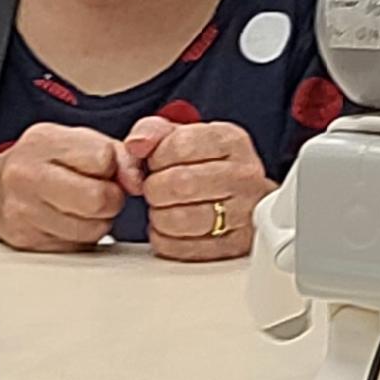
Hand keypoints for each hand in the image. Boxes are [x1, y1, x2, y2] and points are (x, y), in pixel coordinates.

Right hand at [0, 123, 126, 253]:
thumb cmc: (46, 163)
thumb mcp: (80, 142)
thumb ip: (119, 155)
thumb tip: (137, 182)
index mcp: (43, 142)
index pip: (103, 159)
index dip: (115, 168)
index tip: (106, 170)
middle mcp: (26, 175)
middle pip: (98, 199)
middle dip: (111, 200)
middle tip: (102, 195)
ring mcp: (22, 211)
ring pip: (91, 229)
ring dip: (98, 222)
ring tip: (84, 207)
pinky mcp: (26, 242)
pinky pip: (76, 247)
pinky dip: (81, 238)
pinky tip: (68, 221)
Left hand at [129, 116, 266, 263]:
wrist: (239, 197)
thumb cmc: (204, 165)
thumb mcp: (180, 135)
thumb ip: (151, 130)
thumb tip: (136, 145)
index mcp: (231, 141)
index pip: (180, 146)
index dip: (156, 157)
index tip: (158, 163)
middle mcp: (243, 176)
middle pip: (179, 184)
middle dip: (155, 188)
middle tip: (157, 189)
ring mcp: (244, 212)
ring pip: (179, 219)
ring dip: (159, 216)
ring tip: (166, 208)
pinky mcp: (234, 245)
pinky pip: (183, 249)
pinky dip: (166, 241)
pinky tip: (173, 229)